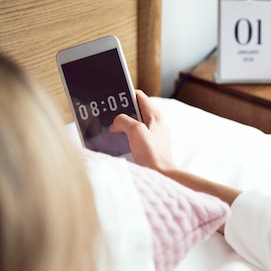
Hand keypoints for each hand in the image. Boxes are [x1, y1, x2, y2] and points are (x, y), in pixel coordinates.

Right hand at [110, 90, 240, 211]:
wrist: (161, 175)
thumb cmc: (152, 155)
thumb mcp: (135, 131)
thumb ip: (123, 121)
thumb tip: (115, 123)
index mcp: (155, 116)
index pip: (139, 96)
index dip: (125, 95)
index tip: (113, 98)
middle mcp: (156, 123)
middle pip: (136, 109)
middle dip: (122, 111)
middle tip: (109, 115)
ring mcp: (154, 134)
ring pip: (135, 122)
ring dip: (123, 125)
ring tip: (112, 129)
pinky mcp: (150, 144)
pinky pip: (136, 134)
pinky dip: (127, 135)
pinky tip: (119, 141)